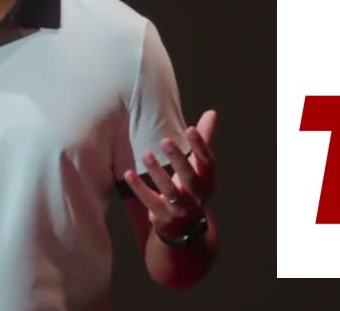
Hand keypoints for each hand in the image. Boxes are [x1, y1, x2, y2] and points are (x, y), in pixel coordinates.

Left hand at [123, 110, 216, 237]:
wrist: (184, 226)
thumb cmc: (190, 186)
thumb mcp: (199, 166)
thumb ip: (204, 139)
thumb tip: (212, 113)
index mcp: (208, 181)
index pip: (208, 163)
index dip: (201, 146)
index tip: (190, 128)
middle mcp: (197, 196)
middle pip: (190, 178)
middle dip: (178, 159)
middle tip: (166, 140)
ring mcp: (180, 208)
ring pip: (170, 192)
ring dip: (158, 173)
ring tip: (147, 155)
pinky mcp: (162, 216)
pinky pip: (150, 201)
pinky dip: (139, 188)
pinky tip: (128, 173)